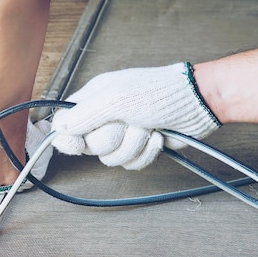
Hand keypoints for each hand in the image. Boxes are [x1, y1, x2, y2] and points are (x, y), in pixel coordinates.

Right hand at [51, 63, 220, 169]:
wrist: (198, 104)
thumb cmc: (161, 92)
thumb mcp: (115, 99)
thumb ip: (83, 114)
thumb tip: (59, 128)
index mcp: (92, 98)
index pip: (64, 123)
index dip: (68, 138)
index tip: (78, 142)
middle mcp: (104, 117)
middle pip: (88, 145)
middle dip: (111, 139)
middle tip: (127, 123)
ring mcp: (121, 134)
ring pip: (109, 158)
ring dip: (132, 145)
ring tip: (146, 127)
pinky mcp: (138, 148)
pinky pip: (129, 164)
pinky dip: (145, 153)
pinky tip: (155, 136)